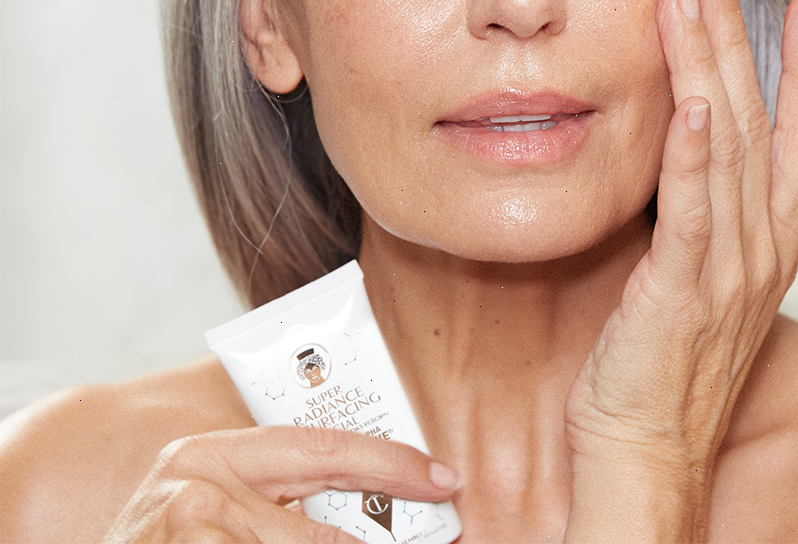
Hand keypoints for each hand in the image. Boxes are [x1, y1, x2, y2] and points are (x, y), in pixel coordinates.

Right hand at [101, 424, 459, 542]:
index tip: (444, 478)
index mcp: (215, 452)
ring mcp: (180, 528)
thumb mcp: (221, 508)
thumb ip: (281, 500)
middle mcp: (195, 481)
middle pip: (314, 534)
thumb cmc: (170, 543)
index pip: (321, 445)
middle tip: (428, 539)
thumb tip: (367, 520)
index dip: (389, 461)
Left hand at [563, 0, 797, 541]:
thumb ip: (698, 214)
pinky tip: (695, 103)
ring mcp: (727, 270)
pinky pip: (693, 211)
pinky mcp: (681, 291)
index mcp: (765, 244)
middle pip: (762, 124)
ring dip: (713, 68)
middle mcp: (759, 249)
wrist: (642, 451)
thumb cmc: (659, 367)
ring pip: (731, 148)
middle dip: (744, 41)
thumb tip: (680, 151)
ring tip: (694, 2)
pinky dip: (696, 153)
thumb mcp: (694, 277)